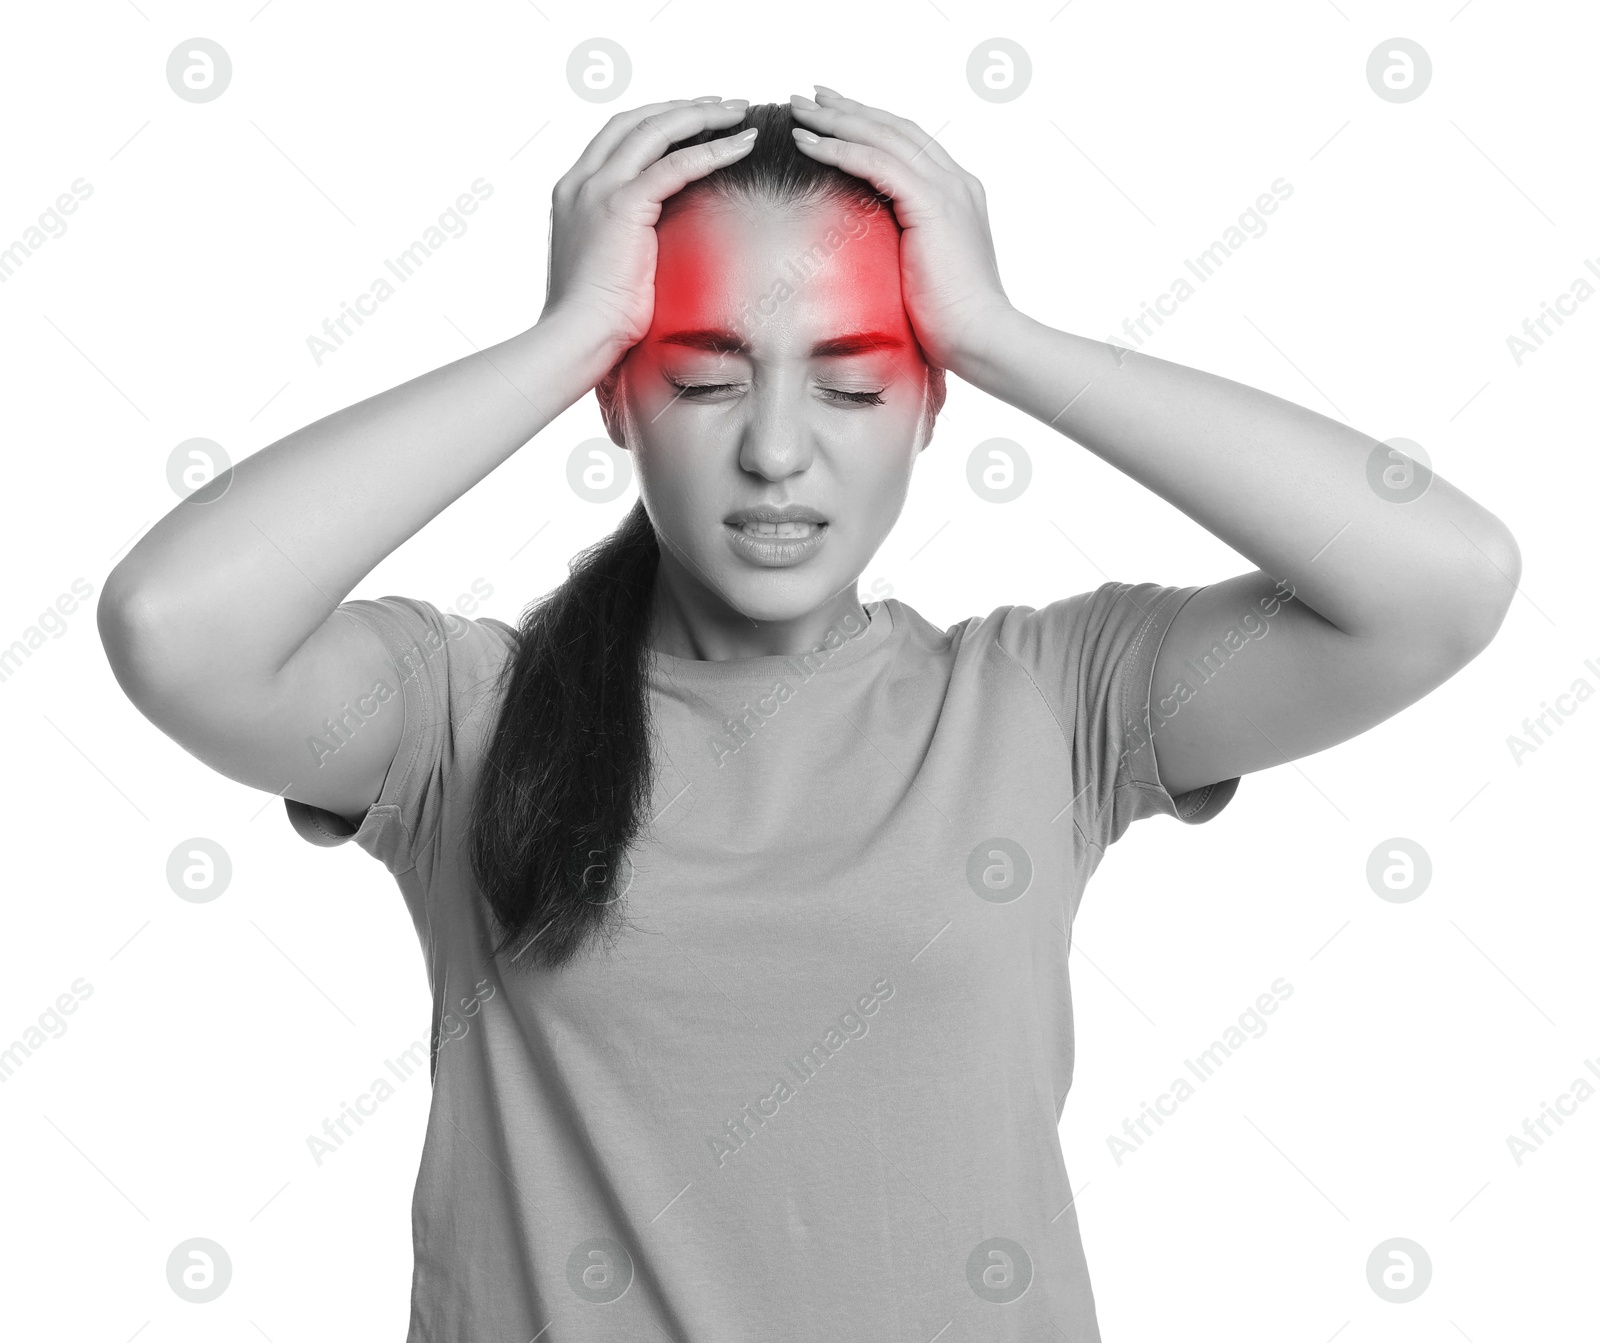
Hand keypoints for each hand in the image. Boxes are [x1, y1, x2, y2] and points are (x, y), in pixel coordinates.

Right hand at [540, 96, 756, 364]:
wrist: (576, 340)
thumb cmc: (596, 321)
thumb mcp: (612, 267)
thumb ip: (630, 241)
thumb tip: (664, 246)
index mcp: (574, 194)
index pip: (619, 136)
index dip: (660, 121)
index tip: (697, 119)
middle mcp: (581, 183)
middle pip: (637, 120)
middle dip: (684, 107)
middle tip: (726, 105)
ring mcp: (598, 191)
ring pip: (656, 129)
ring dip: (702, 116)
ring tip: (740, 113)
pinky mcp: (621, 207)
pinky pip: (675, 164)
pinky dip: (712, 150)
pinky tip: (741, 145)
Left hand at [788, 87, 1014, 379]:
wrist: (980, 339)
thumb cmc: (949, 323)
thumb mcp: (918, 274)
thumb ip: (898, 248)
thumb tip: (860, 252)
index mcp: (956, 196)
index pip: (907, 145)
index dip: (867, 126)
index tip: (830, 116)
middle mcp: (956, 183)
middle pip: (895, 129)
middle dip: (849, 110)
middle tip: (809, 96)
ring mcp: (949, 189)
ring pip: (884, 137)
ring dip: (838, 120)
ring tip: (800, 111)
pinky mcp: (935, 205)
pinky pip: (879, 163)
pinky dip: (841, 150)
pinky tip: (810, 144)